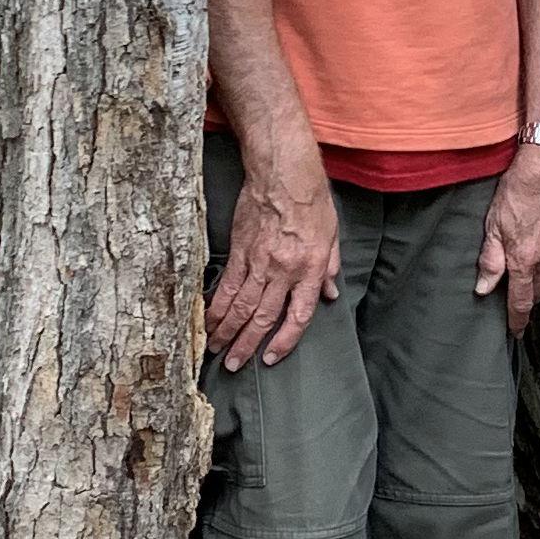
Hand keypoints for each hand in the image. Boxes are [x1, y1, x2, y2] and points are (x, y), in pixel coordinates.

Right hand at [207, 149, 340, 370]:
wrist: (282, 174)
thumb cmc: (312, 201)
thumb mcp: (332, 235)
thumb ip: (329, 268)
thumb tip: (329, 294)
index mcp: (310, 270)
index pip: (298, 316)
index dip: (285, 340)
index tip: (272, 357)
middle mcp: (283, 271)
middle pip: (262, 317)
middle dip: (246, 345)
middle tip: (233, 364)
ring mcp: (258, 262)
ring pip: (240, 305)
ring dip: (226, 331)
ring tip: (215, 349)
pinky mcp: (239, 251)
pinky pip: (226, 284)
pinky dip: (216, 305)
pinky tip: (207, 319)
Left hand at [475, 145, 539, 335]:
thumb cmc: (519, 191)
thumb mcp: (493, 226)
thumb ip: (490, 260)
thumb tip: (484, 288)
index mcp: (525, 261)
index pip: (521, 302)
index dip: (517, 321)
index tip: (514, 332)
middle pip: (537, 294)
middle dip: (526, 302)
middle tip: (516, 304)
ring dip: (539, 286)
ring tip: (528, 284)